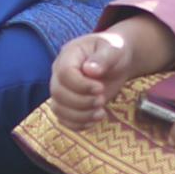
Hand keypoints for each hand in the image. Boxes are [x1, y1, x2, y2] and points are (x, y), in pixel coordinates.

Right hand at [48, 20, 171, 128]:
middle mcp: (59, 73)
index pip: (64, 73)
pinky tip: (94, 120)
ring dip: (80, 116)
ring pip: (58, 109)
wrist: (116, 62)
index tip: (100, 88)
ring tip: (101, 113)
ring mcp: (62, 90)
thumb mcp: (113, 49)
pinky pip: (64, 119)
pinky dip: (77, 124)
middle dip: (81, 102)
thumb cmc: (113, 51)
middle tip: (102, 100)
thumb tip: (90, 70)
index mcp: (68, 56)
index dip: (80, 85)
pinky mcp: (68, 105)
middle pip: (58, 93)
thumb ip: (102, 58)